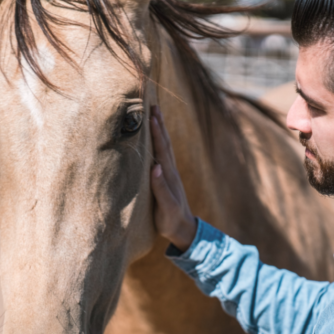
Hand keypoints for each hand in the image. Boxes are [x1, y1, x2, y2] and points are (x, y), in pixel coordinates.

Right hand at [150, 105, 196, 252]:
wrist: (183, 228)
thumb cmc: (171, 220)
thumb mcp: (166, 208)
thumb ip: (160, 189)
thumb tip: (155, 167)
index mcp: (168, 176)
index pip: (161, 150)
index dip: (156, 133)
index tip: (150, 115)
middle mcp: (170, 171)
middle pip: (165, 143)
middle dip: (159, 124)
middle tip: (153, 104)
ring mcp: (169, 174)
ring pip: (166, 147)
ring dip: (161, 130)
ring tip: (155, 113)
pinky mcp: (167, 178)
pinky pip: (163, 154)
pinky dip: (160, 142)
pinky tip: (156, 137)